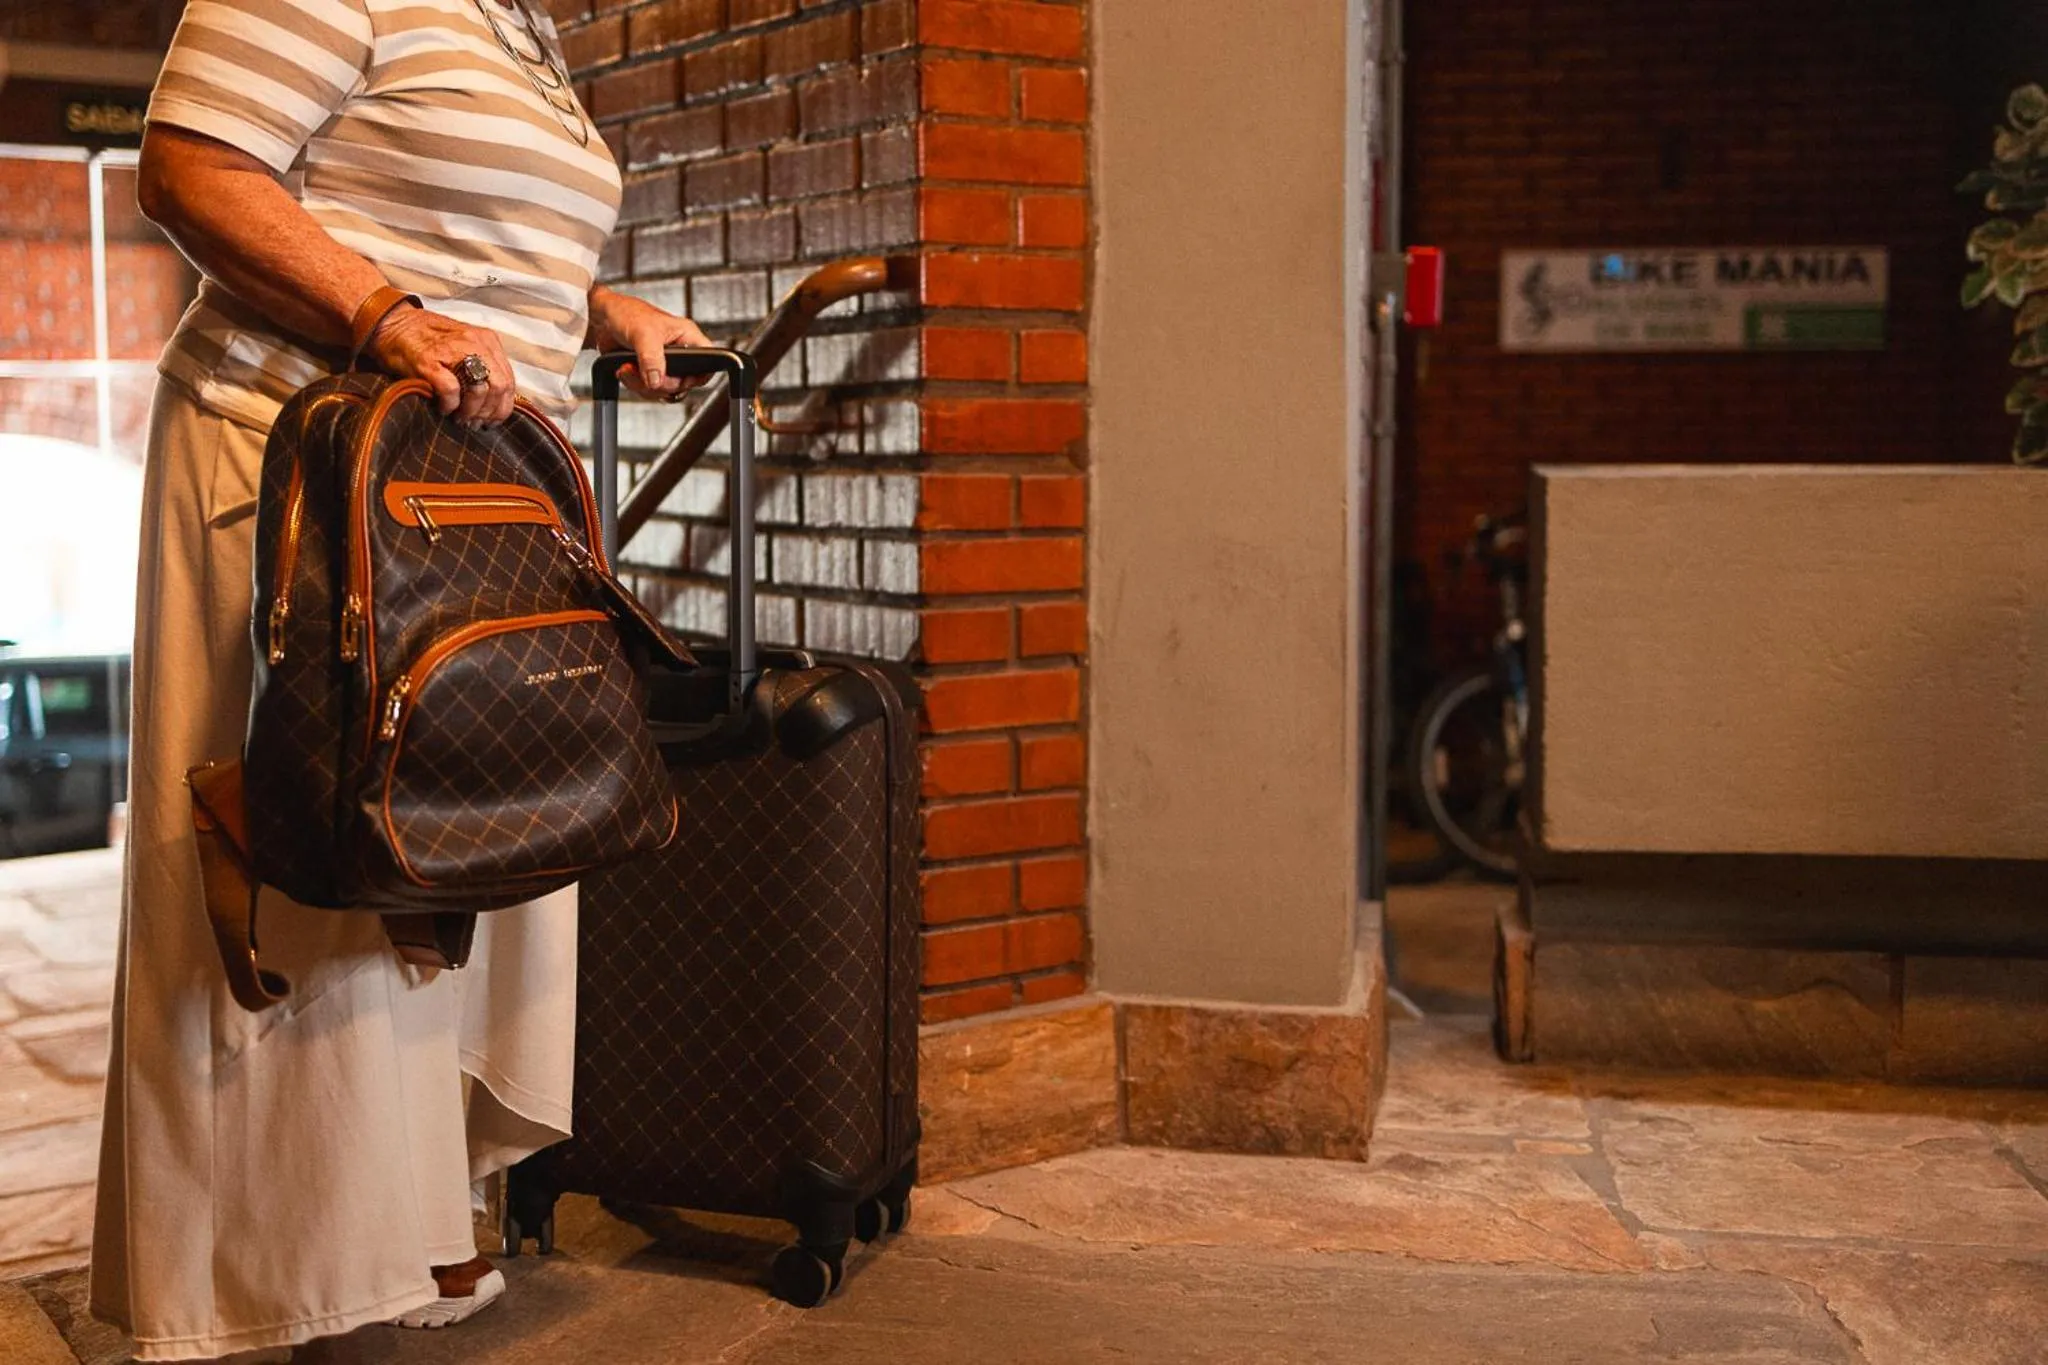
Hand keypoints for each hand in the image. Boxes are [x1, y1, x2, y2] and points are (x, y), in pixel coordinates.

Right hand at [365, 305, 516, 424]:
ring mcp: (451, 351)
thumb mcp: (464, 347)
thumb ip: (483, 367)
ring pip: (480, 389)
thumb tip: (496, 403)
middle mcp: (474, 343)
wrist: (391, 324)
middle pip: (500, 387)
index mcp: (486, 341)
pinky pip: (451, 391)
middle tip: (475, 423)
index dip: (503, 407)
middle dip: (489, 412)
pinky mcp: (428, 362)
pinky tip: (443, 408)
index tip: (492, 420)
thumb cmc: (427, 341)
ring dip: (471, 411)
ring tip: (460, 418)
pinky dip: (449, 405)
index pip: (509, 380)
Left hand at [588, 286, 715, 399]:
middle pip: (683, 384)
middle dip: (659, 384)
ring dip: (642, 385)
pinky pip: (648, 390)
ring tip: (627, 368)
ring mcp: (663, 364)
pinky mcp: (648, 371)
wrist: (602, 319)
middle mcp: (679, 352)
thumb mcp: (643, 333)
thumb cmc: (626, 312)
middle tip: (645, 374)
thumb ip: (652, 358)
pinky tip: (625, 370)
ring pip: (664, 390)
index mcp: (687, 337)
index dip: (698, 377)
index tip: (680, 381)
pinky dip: (634, 384)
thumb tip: (657, 380)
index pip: (708, 362)